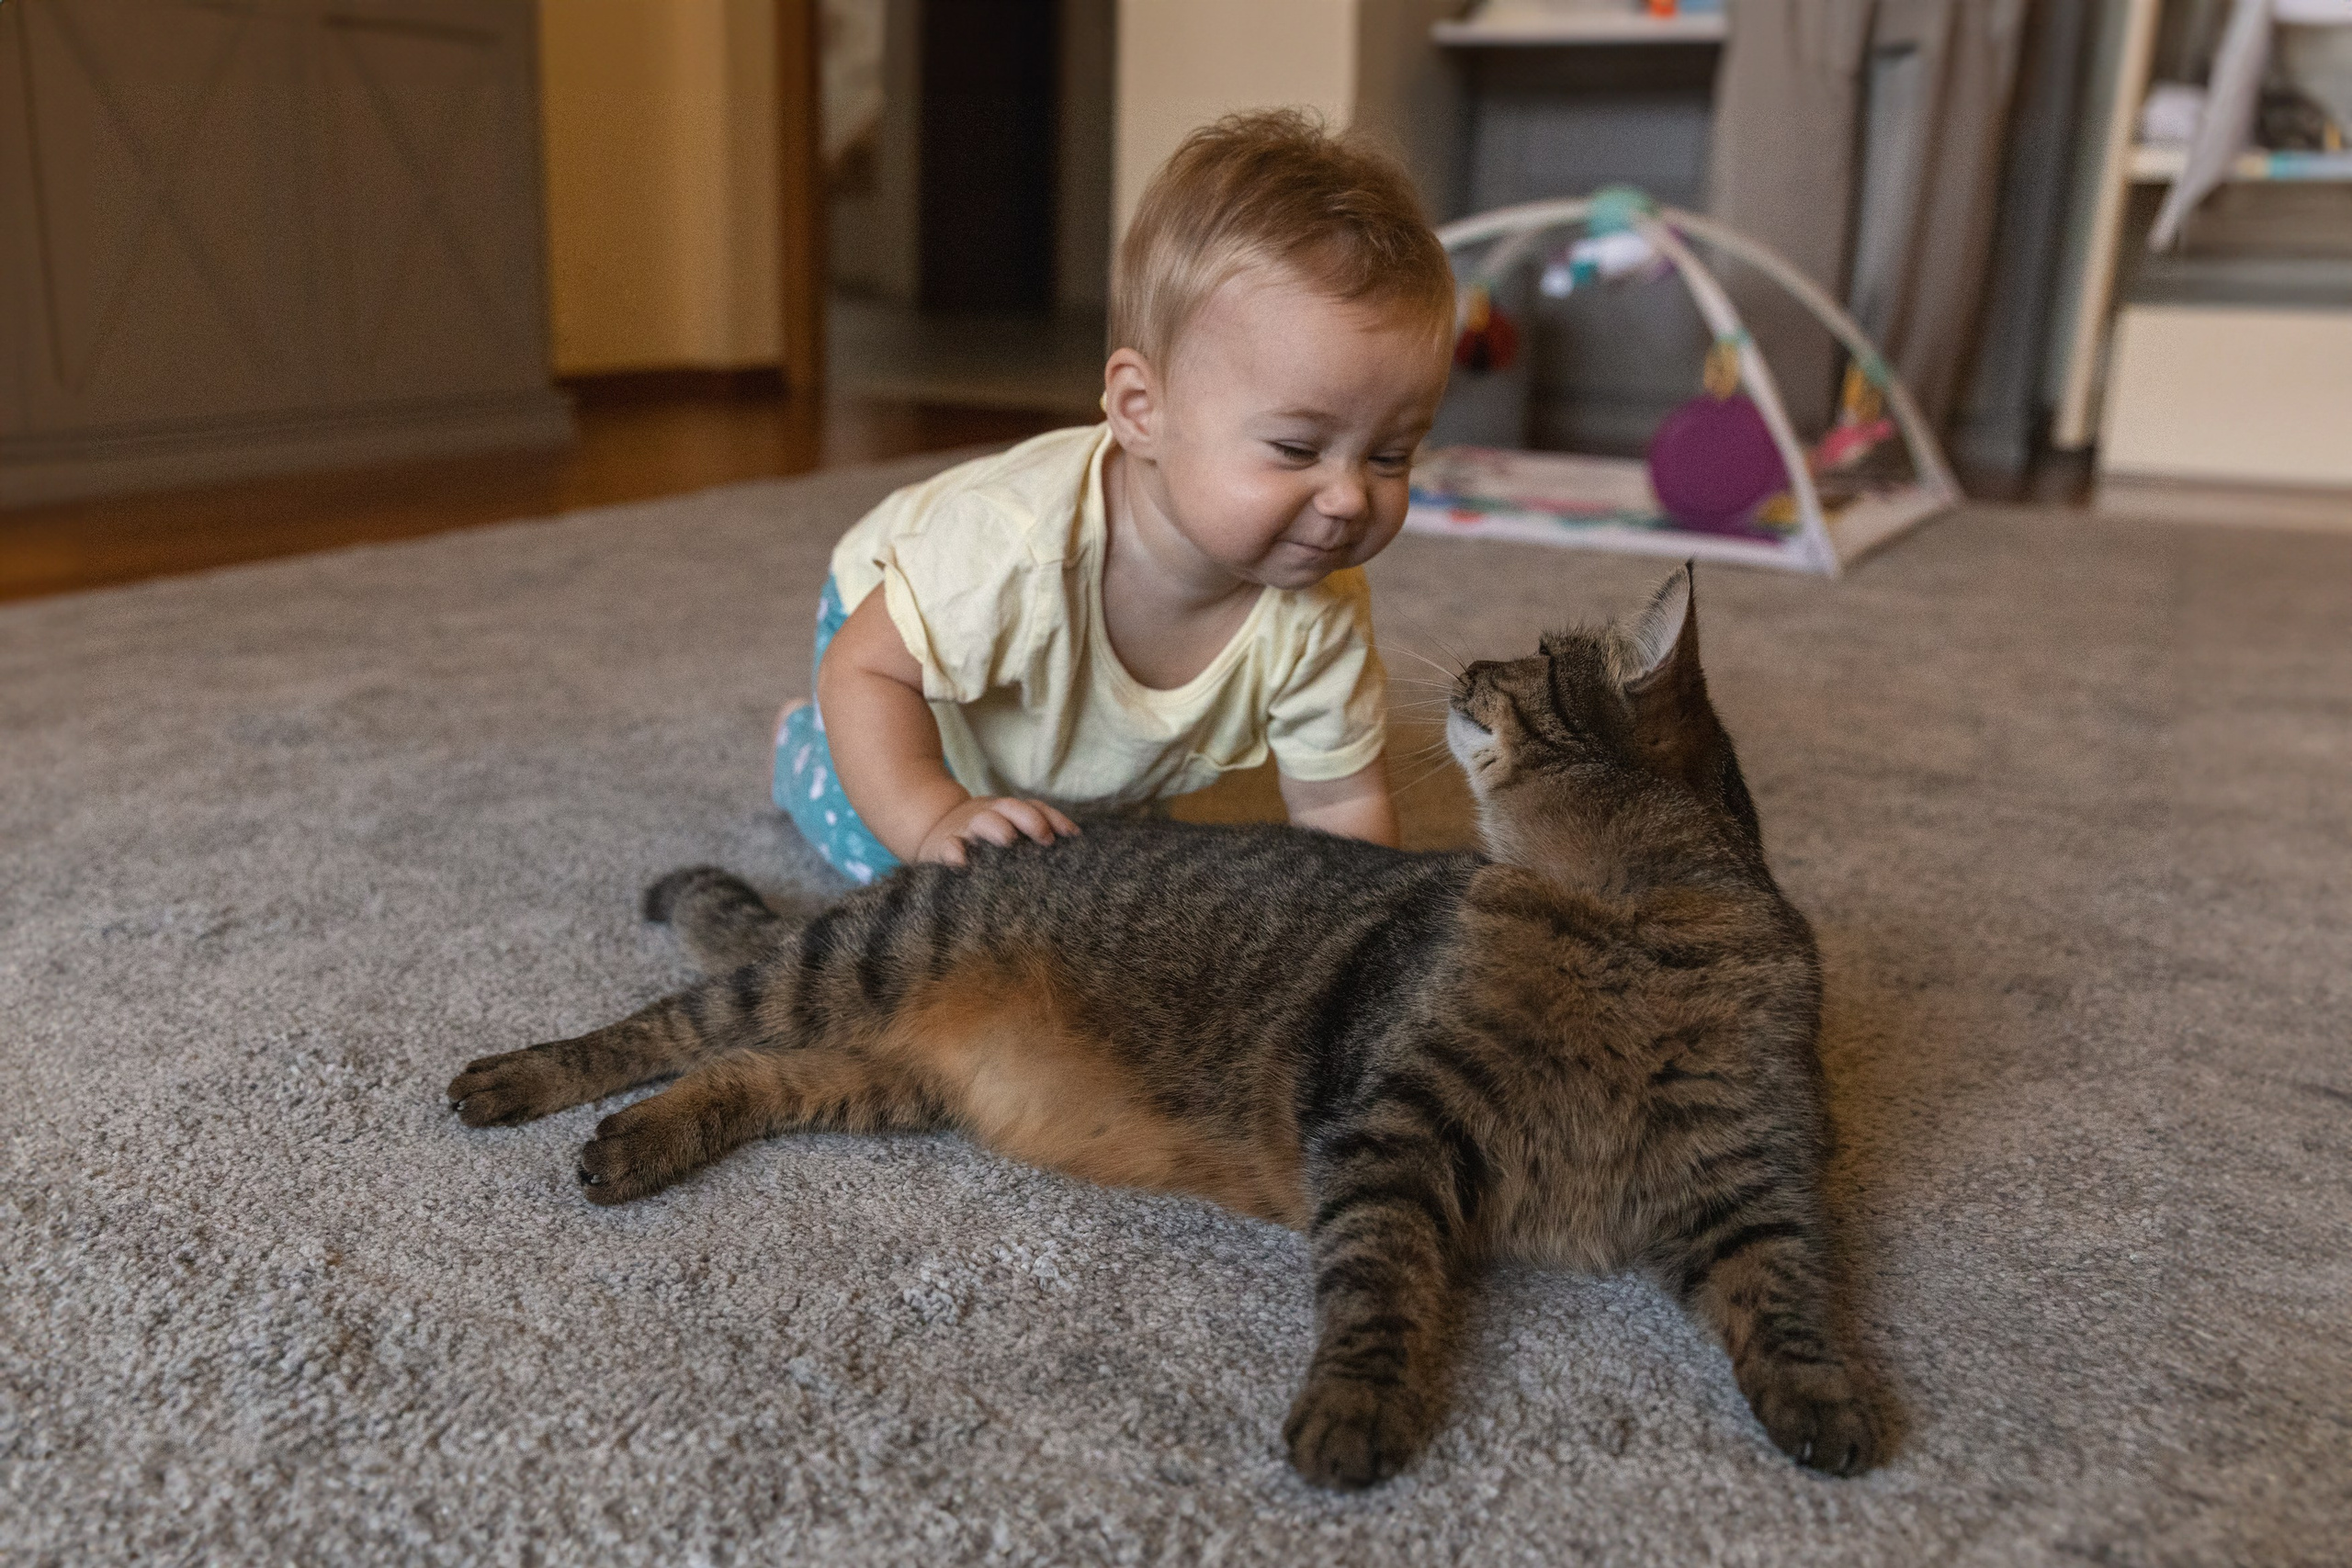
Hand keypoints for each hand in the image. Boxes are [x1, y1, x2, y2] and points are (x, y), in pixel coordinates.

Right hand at [914, 797, 1079, 866]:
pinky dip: (955, 852)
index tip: (1072, 835)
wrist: (930, 828)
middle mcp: (988, 815)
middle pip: (1010, 808)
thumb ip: (1035, 833)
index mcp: (1007, 812)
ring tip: (1009, 839)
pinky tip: (963, 862)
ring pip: (982, 822)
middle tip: (1045, 838)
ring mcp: (965, 830)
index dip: (1054, 818)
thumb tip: (1075, 841)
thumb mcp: (1007, 827)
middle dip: (1030, 819)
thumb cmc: (982, 836)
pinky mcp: (942, 847)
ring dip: (996, 827)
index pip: (1034, 808)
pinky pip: (949, 848)